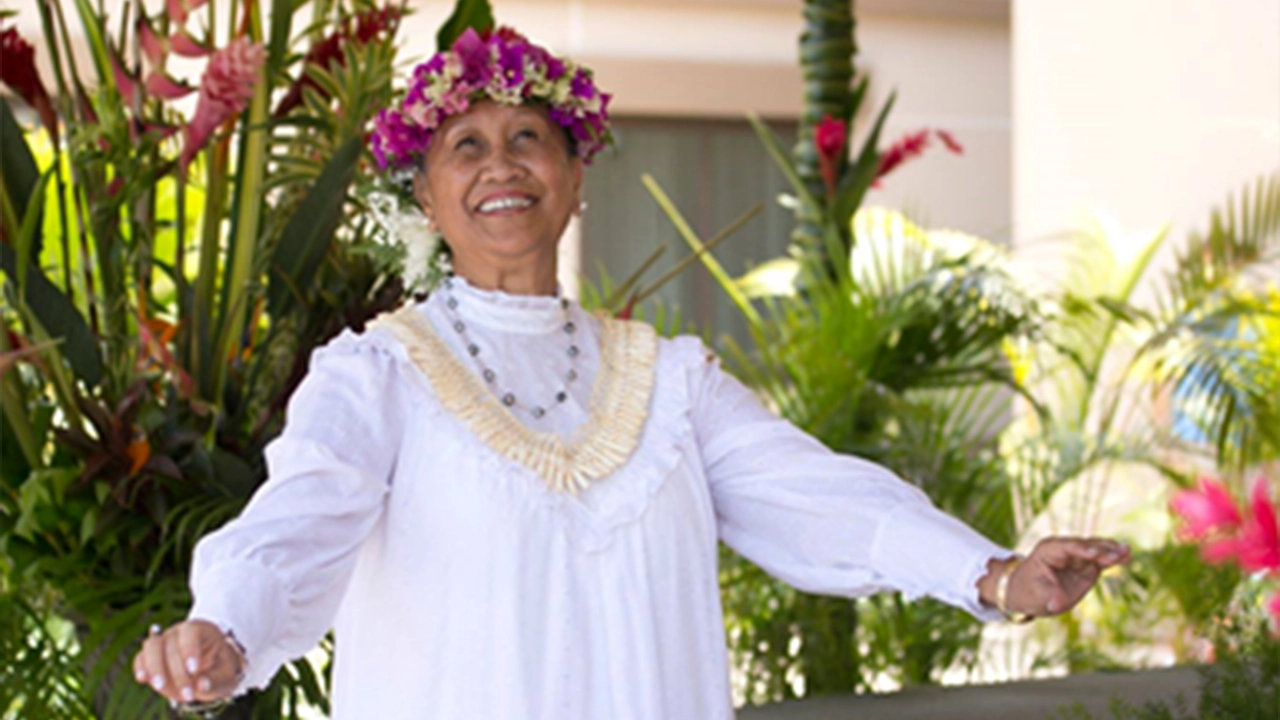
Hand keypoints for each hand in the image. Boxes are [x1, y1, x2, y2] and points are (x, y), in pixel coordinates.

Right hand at [132, 619, 244, 705]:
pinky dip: (140, 667)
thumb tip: (201, 685)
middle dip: (177, 672)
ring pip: (151, 646)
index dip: (189, 650)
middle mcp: (180, 631)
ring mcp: (164, 640)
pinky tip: (143, 679)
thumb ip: (216, 680)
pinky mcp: (151, 655)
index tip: (193, 671)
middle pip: (171, 644)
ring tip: (160, 686)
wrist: (212, 668)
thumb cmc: (220, 669)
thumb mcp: (226, 675)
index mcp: (202, 629)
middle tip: (187, 695)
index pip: (191, 631)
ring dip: (154, 667)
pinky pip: (141, 657)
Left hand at [979, 537, 1130, 617]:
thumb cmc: (1029, 591)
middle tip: (1118, 553)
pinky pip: (1102, 560)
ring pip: (1097, 549)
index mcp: (1049, 550)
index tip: (1095, 554)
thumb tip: (1057, 604)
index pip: (1068, 547)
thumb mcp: (1036, 595)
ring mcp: (1078, 556)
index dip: (1082, 549)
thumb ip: (1049, 596)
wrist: (1029, 592)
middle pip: (1086, 545)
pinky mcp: (1087, 565)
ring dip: (1111, 550)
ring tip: (1127, 552)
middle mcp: (1065, 549)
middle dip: (1101, 549)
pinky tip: (1128, 557)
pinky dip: (1114, 558)